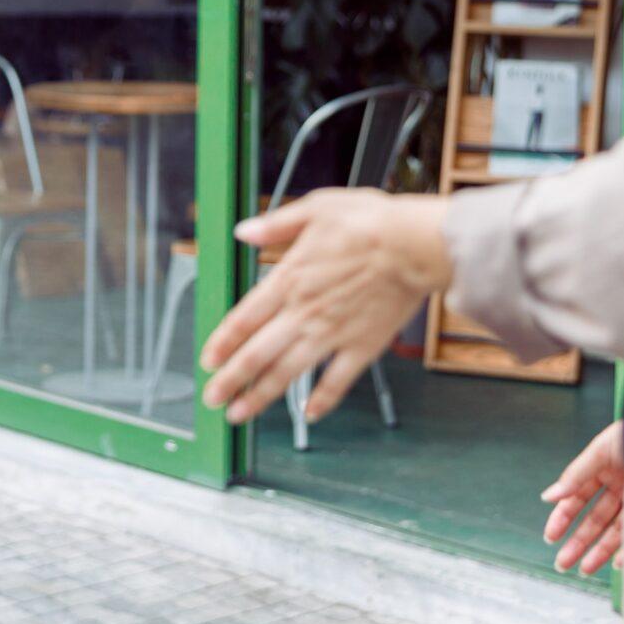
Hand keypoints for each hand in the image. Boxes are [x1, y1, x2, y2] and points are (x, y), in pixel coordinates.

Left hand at [199, 190, 451, 426]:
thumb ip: (276, 225)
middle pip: (256, 354)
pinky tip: (309, 414)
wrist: (415, 244)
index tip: (207, 361)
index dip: (221, 343)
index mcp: (289, 280)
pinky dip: (321, 400)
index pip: (244, 319)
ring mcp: (332, 334)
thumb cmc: (370, 222)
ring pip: (287, 373)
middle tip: (212, 398)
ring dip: (260, 396)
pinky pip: (337, 382)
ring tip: (239, 414)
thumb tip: (244, 231)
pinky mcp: (362, 347)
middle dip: (229, 381)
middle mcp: (304, 313)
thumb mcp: (316, 209)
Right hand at [541, 421, 623, 575]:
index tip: (550, 537)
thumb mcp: (601, 451)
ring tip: (584, 570)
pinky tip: (617, 564)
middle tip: (562, 563)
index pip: (577, 499)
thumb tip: (548, 497)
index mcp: (603, 469)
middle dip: (577, 542)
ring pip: (614, 531)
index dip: (562, 518)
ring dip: (598, 551)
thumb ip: (575, 475)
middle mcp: (620, 487)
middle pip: (594, 520)